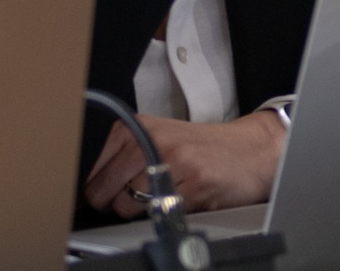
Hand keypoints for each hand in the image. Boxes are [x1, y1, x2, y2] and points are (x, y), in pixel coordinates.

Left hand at [85, 110, 285, 215]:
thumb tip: (85, 192)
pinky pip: (157, 213)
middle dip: (118, 202)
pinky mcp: (192, 183)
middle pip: (103, 192)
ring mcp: (173, 160)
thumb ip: (122, 158)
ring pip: (126, 207)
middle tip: (144, 193)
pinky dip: (167, 212)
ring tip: (166, 193)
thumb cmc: (204, 148)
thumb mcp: (159, 139)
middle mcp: (152, 139)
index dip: (101, 189)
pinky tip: (184, 195)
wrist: (254, 149)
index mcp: (137, 126)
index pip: (91, 173)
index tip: (115, 189)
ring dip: (142, 211)